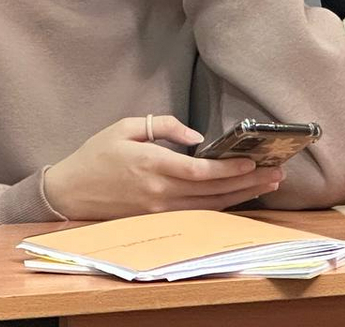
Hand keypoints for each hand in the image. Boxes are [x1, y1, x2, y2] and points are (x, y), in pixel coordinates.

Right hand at [43, 116, 282, 219]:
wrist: (67, 191)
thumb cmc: (96, 154)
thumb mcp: (126, 127)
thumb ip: (163, 126)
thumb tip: (196, 136)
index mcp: (152, 165)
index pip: (200, 171)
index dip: (230, 169)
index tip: (254, 161)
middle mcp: (158, 192)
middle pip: (212, 191)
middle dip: (247, 183)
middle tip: (276, 174)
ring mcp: (157, 210)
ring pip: (208, 206)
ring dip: (240, 197)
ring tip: (267, 186)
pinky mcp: (155, 219)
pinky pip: (195, 214)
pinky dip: (220, 207)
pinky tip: (239, 198)